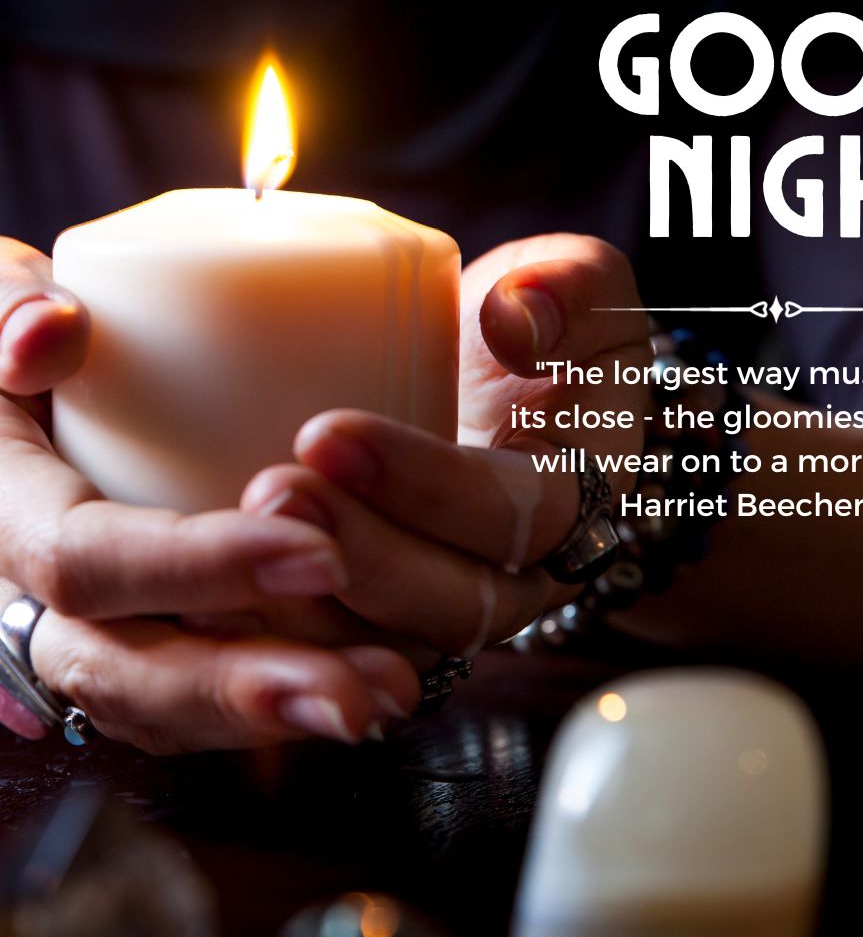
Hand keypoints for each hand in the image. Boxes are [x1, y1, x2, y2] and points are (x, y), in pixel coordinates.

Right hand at [0, 238, 417, 750]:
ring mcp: (91, 635)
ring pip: (173, 707)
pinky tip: (367, 687)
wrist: (32, 412)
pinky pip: (199, 703)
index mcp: (5, 516)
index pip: (87, 562)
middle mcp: (39, 600)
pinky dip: (277, 706)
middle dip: (244, 688)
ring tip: (388, 697)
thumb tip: (53, 333)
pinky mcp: (144, 647)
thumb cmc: (25, 350)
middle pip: (129, 673)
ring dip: (281, 714)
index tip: (316, 551)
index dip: (194, 567)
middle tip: (355, 694)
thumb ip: (9, 306)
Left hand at [243, 234, 650, 653]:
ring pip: (390, 644)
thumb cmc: (537, 335)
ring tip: (229, 546)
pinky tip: (210, 595)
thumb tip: (515, 318)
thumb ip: (568, 285)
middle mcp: (517, 574)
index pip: (516, 515)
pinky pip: (342, 650)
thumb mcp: (577, 286)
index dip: (430, 487)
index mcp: (571, 502)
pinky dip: (281, 633)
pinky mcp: (388, 615)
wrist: (501, 387)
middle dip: (360, 558)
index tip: (332, 433)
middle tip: (272, 494)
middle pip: (452, 602)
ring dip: (311, 608)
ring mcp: (449, 603)